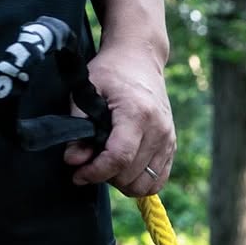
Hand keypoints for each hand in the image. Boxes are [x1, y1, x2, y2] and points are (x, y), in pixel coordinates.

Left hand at [64, 42, 175, 196]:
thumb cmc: (110, 73)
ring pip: (146, 184)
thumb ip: (78, 128)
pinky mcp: (172, 147)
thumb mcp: (86, 93)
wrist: (140, 60)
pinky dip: (140, 183)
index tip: (78, 175)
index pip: (119, 157)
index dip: (96, 172)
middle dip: (106, 177)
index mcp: (137, 113)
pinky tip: (124, 171)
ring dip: (123, 183)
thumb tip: (73, 161)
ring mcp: (168, 140)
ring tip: (108, 168)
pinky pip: (158, 180)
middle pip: (131, 174)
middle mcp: (158, 130)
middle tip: (89, 165)